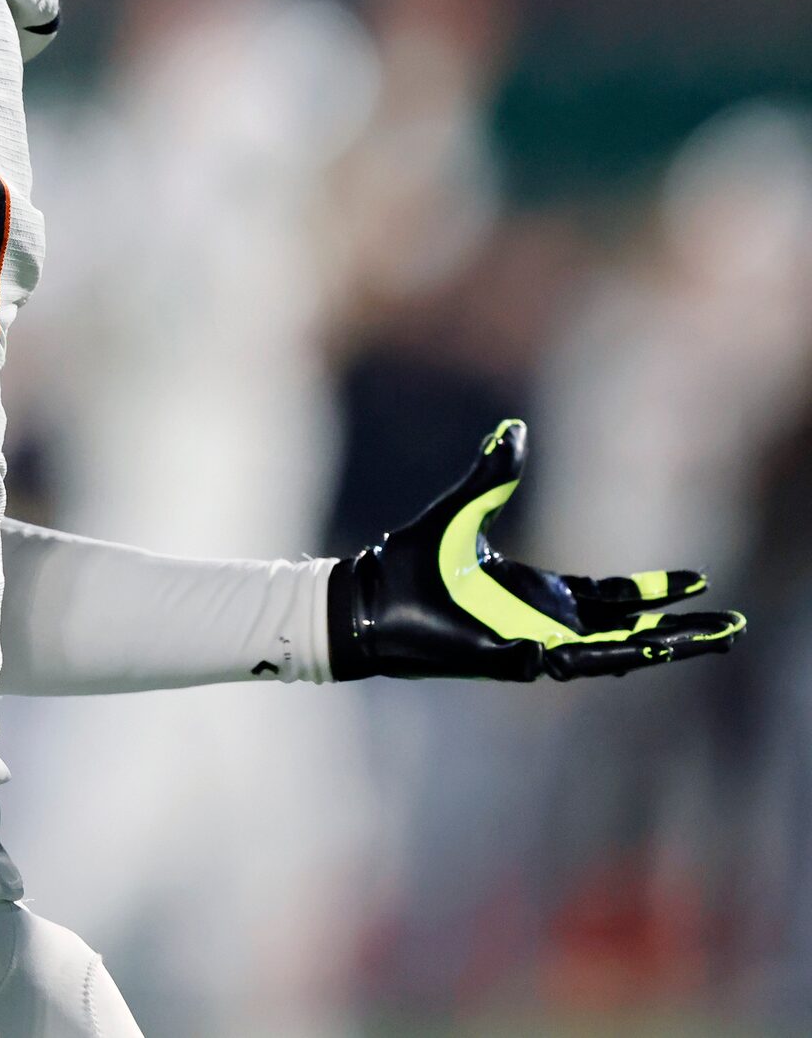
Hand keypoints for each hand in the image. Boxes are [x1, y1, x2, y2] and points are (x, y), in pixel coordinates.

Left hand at [329, 419, 744, 681]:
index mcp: (537, 592)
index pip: (611, 597)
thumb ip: (491, 476)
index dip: (654, 592)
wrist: (365, 599)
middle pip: (627, 629)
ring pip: (609, 654)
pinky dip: (593, 659)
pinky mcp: (507, 661)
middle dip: (679, 630)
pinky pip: (561, 664)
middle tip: (729, 627)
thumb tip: (513, 430)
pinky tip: (631, 654)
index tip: (698, 583)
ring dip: (655, 649)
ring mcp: (528, 644)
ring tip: (701, 644)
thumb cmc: (407, 562)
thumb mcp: (461, 511)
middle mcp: (542, 622)